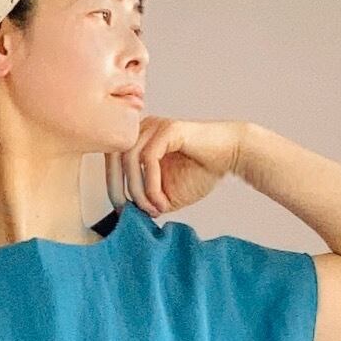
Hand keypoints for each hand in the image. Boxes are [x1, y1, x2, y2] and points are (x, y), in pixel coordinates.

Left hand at [108, 118, 247, 222]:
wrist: (230, 156)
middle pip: (113, 157)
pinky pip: (148, 158)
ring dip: (138, 191)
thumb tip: (124, 214)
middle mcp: (143, 128)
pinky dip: (151, 184)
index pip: (111, 160)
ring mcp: (155, 126)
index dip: (112, 187)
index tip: (124, 212)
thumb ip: (145, 199)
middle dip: (117, 189)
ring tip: (153, 209)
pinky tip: (162, 201)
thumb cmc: (200, 172)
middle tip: (128, 213)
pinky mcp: (169, 129)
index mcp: (138, 140)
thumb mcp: (166, 193)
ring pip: (129, 159)